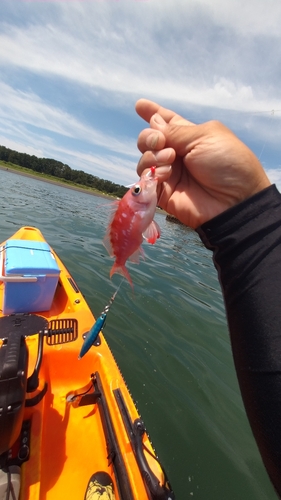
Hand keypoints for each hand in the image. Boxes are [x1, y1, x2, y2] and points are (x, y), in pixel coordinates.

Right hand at [136, 99, 270, 227]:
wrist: (234, 201)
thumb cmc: (227, 163)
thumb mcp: (205, 137)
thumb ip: (176, 131)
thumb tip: (153, 123)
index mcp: (190, 136)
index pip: (167, 122)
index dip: (152, 113)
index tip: (139, 104)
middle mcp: (176, 153)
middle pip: (149, 139)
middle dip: (149, 136)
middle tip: (160, 142)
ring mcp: (169, 173)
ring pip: (144, 158)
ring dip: (152, 155)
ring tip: (170, 160)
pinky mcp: (163, 193)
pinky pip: (145, 179)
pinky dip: (151, 172)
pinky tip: (165, 173)